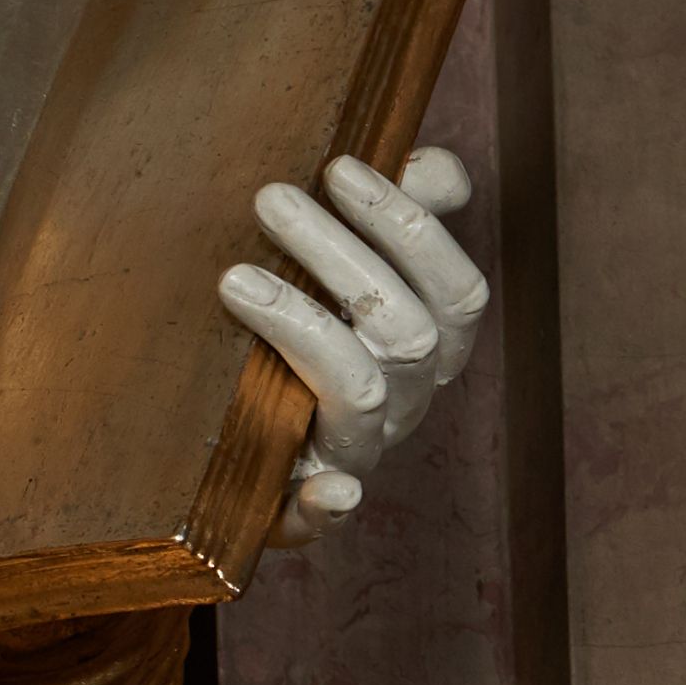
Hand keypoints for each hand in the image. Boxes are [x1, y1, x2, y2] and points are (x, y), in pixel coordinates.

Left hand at [216, 146, 487, 543]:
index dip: (408, 226)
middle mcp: (405, 400)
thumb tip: (438, 170)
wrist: (231, 434)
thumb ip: (398, 212)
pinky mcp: (296, 508)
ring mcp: (355, 453)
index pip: (455, 287)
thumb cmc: (301, 327)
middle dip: (338, 255)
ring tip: (234, 277)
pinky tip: (332, 491)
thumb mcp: (349, 264)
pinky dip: (330, 507)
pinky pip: (319, 518)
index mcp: (430, 347)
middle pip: (405, 330)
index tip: (340, 166)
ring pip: (359, 390)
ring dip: (303, 328)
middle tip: (270, 197)